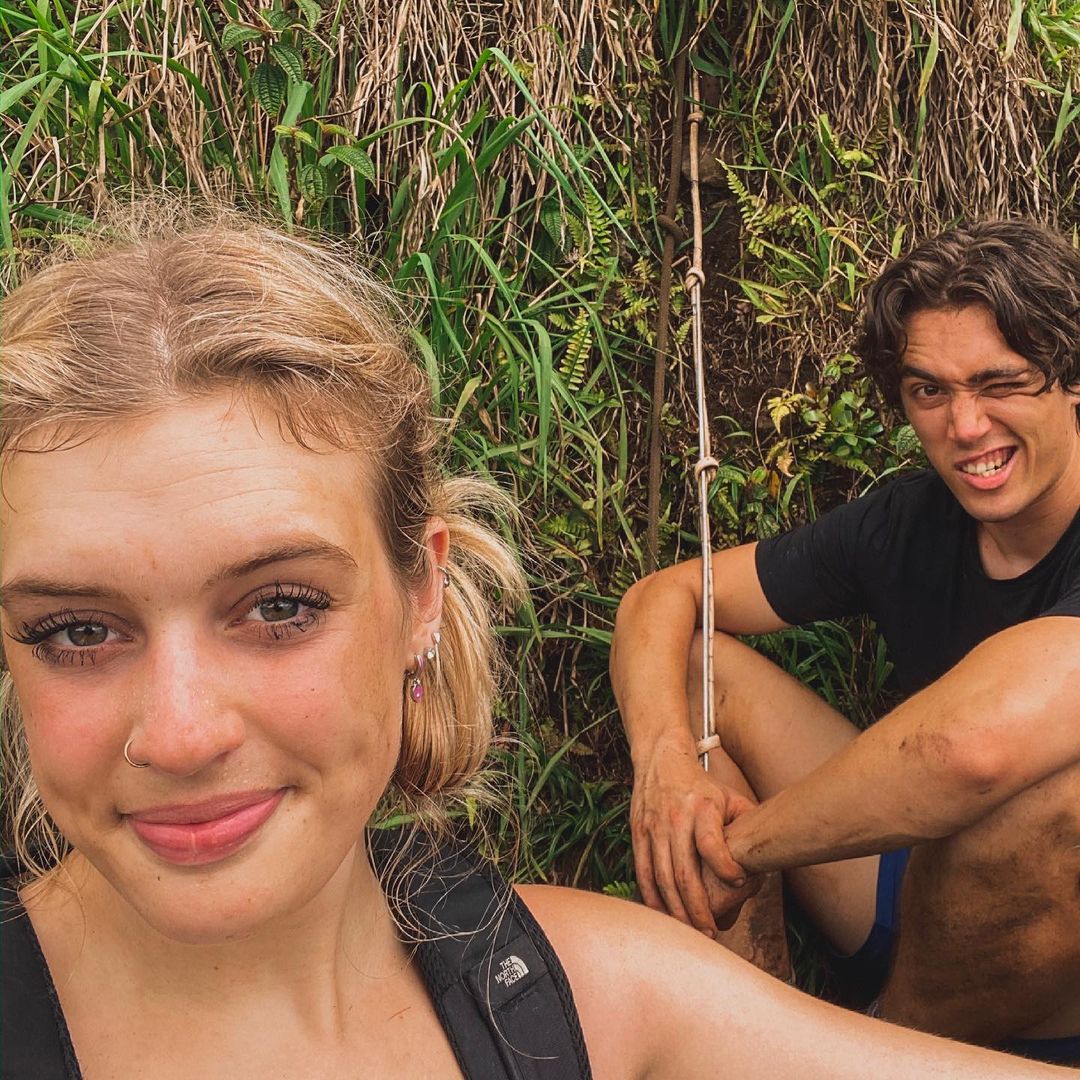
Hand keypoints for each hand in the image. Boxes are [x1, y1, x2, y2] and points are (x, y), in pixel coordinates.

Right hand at [631, 737, 759, 935]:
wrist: (660, 760)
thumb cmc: (702, 785)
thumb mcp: (729, 796)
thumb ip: (748, 823)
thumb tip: (768, 855)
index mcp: (702, 807)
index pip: (711, 844)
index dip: (725, 868)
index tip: (739, 883)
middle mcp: (675, 819)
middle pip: (684, 873)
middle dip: (699, 909)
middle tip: (712, 933)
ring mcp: (653, 828)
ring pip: (662, 879)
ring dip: (677, 910)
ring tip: (692, 931)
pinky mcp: (638, 834)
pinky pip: (643, 873)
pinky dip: (653, 898)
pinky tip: (665, 915)